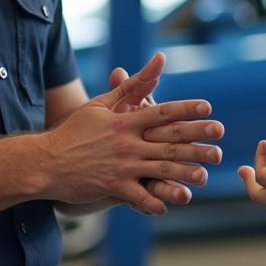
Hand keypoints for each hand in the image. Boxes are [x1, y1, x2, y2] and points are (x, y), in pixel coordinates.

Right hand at [47, 59, 222, 214]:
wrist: (45, 160)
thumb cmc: (74, 130)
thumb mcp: (100, 104)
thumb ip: (131, 85)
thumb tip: (158, 60)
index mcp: (125, 121)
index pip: (161, 112)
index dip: (186, 110)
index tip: (208, 109)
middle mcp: (126, 143)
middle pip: (168, 143)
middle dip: (197, 143)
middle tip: (220, 146)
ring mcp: (121, 167)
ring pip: (160, 170)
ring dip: (186, 174)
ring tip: (206, 176)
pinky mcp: (113, 188)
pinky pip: (139, 197)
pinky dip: (155, 201)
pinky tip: (171, 204)